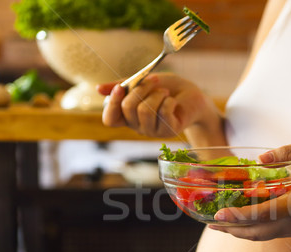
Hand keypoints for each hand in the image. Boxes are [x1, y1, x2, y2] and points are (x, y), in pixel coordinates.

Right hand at [98, 73, 215, 138]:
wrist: (191, 95)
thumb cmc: (167, 88)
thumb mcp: (143, 82)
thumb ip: (123, 85)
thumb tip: (98, 89)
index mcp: (128, 116)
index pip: (110, 119)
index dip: (112, 104)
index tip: (121, 87)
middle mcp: (137, 126)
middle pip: (128, 109)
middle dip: (141, 89)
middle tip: (155, 81)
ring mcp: (153, 131)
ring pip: (145, 111)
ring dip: (156, 95)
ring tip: (165, 92)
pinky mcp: (168, 131)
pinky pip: (163, 113)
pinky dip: (169, 101)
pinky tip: (173, 101)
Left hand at [209, 140, 290, 240]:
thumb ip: (289, 151)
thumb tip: (261, 161)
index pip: (262, 214)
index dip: (238, 216)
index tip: (218, 216)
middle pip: (257, 231)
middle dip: (232, 228)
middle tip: (210, 222)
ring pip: (264, 236)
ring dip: (241, 232)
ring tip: (221, 226)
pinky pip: (273, 233)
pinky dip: (255, 230)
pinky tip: (243, 222)